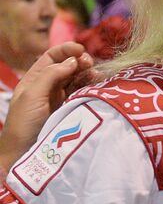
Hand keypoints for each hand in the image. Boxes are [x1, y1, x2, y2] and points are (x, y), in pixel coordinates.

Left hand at [0, 43, 96, 168]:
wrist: (24, 153)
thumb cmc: (23, 123)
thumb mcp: (32, 95)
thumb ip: (51, 75)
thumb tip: (73, 60)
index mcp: (35, 79)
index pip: (52, 57)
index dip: (66, 50)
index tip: (80, 49)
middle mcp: (49, 87)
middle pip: (68, 67)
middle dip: (80, 61)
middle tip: (90, 64)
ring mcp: (61, 99)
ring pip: (77, 79)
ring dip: (87, 73)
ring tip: (95, 74)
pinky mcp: (71, 111)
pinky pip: (83, 94)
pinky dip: (91, 87)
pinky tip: (97, 84)